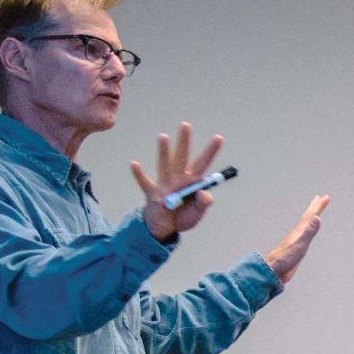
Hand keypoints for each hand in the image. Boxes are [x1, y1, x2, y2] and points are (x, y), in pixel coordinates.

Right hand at [130, 122, 223, 242]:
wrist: (165, 229)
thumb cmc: (182, 217)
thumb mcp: (197, 213)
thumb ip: (204, 204)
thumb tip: (205, 193)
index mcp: (192, 182)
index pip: (203, 163)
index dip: (211, 151)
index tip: (219, 137)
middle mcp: (178, 179)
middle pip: (182, 157)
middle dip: (184, 142)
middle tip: (186, 125)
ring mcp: (164, 184)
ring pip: (164, 165)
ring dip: (164, 152)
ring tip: (163, 136)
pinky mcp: (152, 194)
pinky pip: (144, 182)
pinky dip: (139, 174)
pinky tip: (134, 164)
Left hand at [266, 195, 331, 285]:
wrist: (272, 270)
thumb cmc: (284, 259)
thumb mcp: (299, 245)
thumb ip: (308, 231)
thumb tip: (317, 217)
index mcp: (299, 231)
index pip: (311, 216)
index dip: (318, 206)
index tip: (325, 197)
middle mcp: (297, 233)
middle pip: (307, 218)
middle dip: (314, 208)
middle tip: (320, 198)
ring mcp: (295, 240)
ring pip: (304, 225)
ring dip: (310, 217)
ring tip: (313, 213)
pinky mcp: (295, 248)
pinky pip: (303, 234)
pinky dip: (307, 229)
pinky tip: (305, 232)